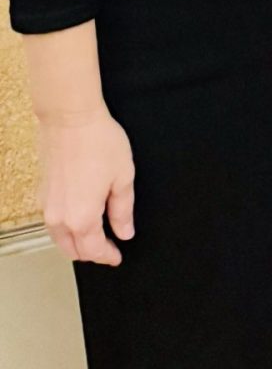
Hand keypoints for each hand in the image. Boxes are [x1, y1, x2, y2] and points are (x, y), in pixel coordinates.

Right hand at [35, 107, 135, 265]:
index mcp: (82, 218)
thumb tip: (125, 231)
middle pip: (74, 250)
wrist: (70, 120)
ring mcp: (47, 208)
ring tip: (96, 236)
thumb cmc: (99, 142)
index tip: (117, 257)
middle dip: (92, 253)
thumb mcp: (123, 176)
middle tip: (109, 248)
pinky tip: (79, 220)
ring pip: (60, 240)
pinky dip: (66, 230)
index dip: (108, 256)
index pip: (94, 250)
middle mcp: (60, 218)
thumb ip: (123, 209)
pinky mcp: (42, 196)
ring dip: (77, 244)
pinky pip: (53, 224)